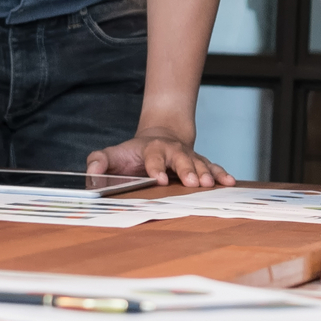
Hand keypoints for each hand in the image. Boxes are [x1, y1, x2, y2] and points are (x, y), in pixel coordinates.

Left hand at [90, 131, 234, 189]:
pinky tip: (229, 182)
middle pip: (181, 158)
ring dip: (206, 173)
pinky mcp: (199, 163)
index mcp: (151, 150)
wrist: (160, 137)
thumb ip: (99, 163)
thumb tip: (91, 176)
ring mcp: (188, 156)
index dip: (156, 167)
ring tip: (211, 184)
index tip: (159, 179)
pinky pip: (212, 167)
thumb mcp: (112, 155)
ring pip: (199, 162)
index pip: (154, 157)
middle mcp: (173, 151)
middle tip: (193, 182)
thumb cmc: (133, 154)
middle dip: (187, 170)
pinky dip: (221, 173)